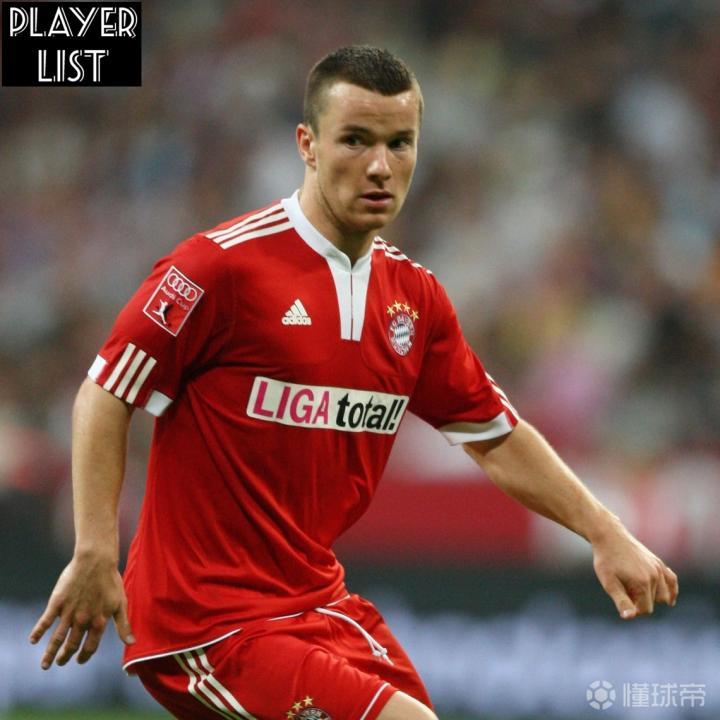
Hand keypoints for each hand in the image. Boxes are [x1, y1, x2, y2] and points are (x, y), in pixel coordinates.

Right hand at [28, 553, 134, 668]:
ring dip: (50, 654)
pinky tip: (32, 640)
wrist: (96, 561)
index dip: (85, 655)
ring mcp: (69, 613)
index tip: (80, 660)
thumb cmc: (111, 581)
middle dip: (66, 656)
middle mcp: (83, 621)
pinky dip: (38, 632)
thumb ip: (124, 625)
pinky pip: (45, 621)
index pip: (90, 647)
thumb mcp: (120, 603)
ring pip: (57, 639)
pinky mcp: (57, 602)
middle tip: (61, 662)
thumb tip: (132, 643)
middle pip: (71, 645)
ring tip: (45, 665)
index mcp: (99, 622)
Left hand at [592, 522, 678, 619]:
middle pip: (655, 602)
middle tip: (625, 589)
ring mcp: (658, 568)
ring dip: (653, 596)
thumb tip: (630, 617)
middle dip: (641, 601)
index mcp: (642, 583)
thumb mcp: (609, 582)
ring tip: (636, 587)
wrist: (609, 536)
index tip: (622, 600)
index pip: (646, 610)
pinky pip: (672, 580)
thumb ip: (621, 601)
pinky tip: (670, 600)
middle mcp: (654, 576)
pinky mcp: (659, 562)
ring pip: (664, 594)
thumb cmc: (606, 560)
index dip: (633, 609)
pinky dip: (672, 590)